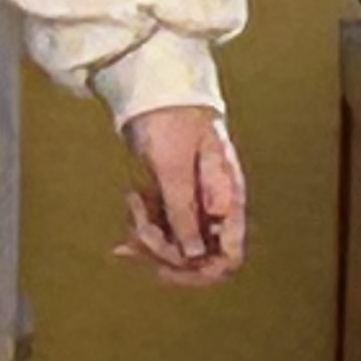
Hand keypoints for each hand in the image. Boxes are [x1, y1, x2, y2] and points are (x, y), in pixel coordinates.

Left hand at [116, 107, 246, 287]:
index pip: (229, 254)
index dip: (201, 270)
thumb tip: (193, 255)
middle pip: (197, 257)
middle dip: (162, 250)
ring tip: (133, 207)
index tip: (167, 266)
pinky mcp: (176, 199)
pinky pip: (163, 228)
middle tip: (138, 228)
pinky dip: (144, 225)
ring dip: (149, 236)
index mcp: (227, 198)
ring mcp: (195, 204)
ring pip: (176, 245)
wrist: (154, 90)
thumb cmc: (170, 119)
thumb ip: (183, 212)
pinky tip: (132, 210)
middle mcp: (216, 207)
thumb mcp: (174, 168)